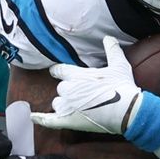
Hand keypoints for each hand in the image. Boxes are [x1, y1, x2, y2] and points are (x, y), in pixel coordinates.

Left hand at [29, 36, 146, 137]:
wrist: (126, 110)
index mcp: (76, 75)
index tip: (55, 71)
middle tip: (84, 95)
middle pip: (61, 88)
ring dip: (64, 104)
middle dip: (69, 91)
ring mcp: (67, 106)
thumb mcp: (119, 65)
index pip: (60, 70)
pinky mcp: (68, 121)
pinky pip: (49, 120)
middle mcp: (68, 89)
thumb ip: (111, 49)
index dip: (58, 71)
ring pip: (57, 103)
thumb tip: (108, 37)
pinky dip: (40, 119)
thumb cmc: (122, 87)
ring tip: (79, 107)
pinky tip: (32, 117)